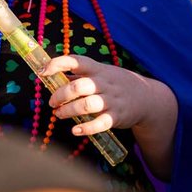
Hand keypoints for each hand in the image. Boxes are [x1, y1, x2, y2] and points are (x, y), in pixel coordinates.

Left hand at [43, 54, 163, 136]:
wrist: (148, 98)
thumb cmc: (118, 85)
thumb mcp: (104, 73)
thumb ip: (81, 74)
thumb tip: (53, 75)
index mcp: (100, 70)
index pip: (77, 61)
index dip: (57, 64)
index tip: (42, 71)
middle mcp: (105, 83)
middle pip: (79, 86)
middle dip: (60, 95)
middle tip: (53, 103)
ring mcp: (112, 100)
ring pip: (86, 105)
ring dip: (68, 111)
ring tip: (59, 114)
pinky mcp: (117, 116)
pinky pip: (100, 123)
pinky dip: (85, 128)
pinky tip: (76, 130)